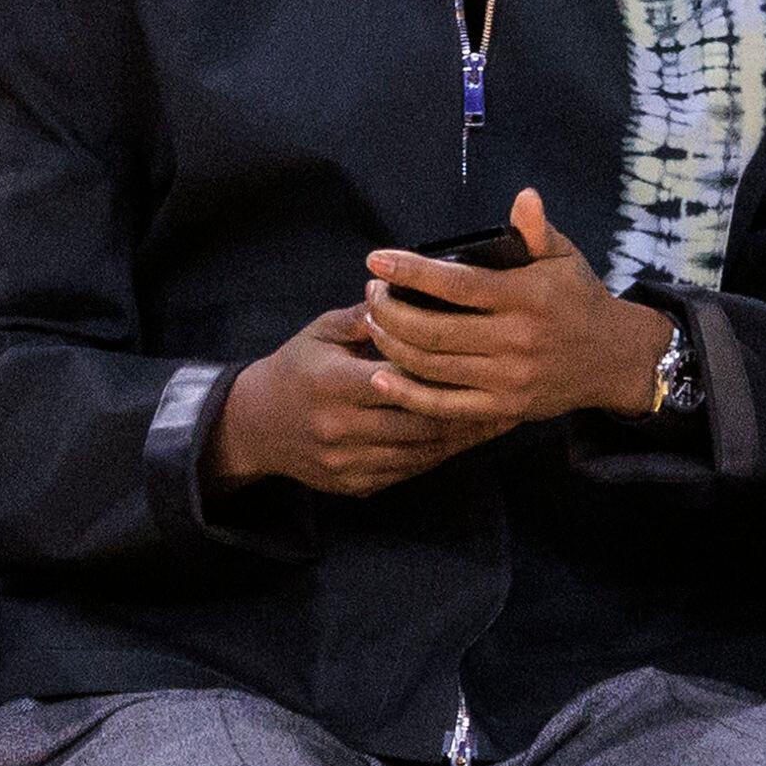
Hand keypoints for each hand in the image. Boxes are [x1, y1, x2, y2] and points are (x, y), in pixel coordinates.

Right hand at [207, 303, 492, 496]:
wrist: (255, 427)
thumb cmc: (297, 368)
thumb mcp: (322, 332)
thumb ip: (367, 314)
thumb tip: (404, 282)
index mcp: (332, 383)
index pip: (398, 378)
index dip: (442, 371)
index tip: (483, 358)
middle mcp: (340, 427)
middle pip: (417, 420)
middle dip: (466, 408)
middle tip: (510, 392)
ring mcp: (348, 461)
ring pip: (419, 451)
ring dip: (462, 436)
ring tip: (502, 417)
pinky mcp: (355, 483)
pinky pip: (408, 471)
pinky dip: (440, 454)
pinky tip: (467, 437)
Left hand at [360, 187, 671, 436]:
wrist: (614, 358)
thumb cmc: (579, 299)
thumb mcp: (565, 258)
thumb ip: (538, 230)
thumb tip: (525, 196)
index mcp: (528, 297)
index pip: (459, 284)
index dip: (412, 271)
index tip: (375, 259)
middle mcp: (517, 340)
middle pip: (434, 329)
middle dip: (390, 310)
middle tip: (371, 293)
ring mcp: (509, 379)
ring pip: (433, 366)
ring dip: (392, 344)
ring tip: (372, 322)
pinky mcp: (504, 409)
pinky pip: (444, 405)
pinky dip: (407, 392)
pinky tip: (381, 375)